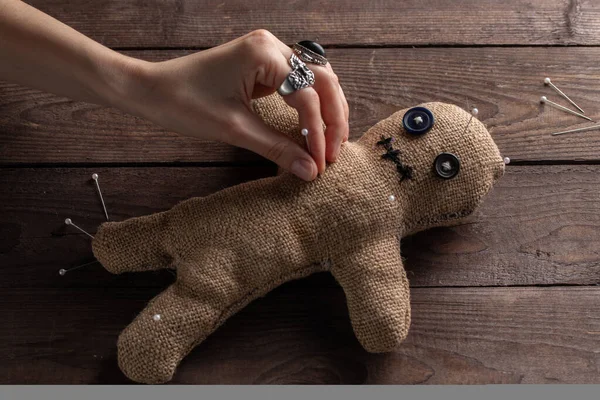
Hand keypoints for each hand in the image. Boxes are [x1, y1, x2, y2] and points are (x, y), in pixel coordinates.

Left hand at [125, 30, 349, 180]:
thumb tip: (310, 170)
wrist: (150, 89)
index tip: (321, 164)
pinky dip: (311, 105)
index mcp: (264, 53)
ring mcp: (268, 52)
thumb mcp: (234, 129)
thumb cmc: (184, 102)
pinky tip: (316, 126)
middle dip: (333, 119)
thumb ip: (277, 148)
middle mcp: (272, 45)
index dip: (318, 133)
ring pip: (317, 79)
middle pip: (323, 81)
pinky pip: (300, 83)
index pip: (307, 96)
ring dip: (327, 110)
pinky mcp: (263, 64)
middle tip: (335, 154)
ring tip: (332, 143)